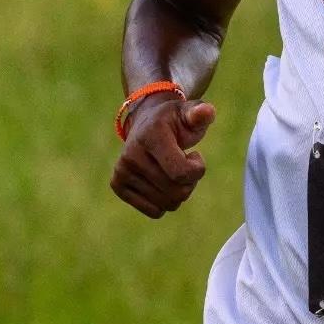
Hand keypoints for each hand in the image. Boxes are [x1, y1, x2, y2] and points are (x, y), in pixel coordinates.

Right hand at [110, 97, 214, 217]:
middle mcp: (131, 154)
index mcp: (150, 135)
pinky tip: (162, 182)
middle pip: (176, 192)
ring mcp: (121, 171)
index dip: (197, 169)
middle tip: (185, 164)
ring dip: (179, 192)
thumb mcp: (189, 113)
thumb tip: (206, 111)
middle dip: (190, 182)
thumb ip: (200, 114)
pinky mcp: (117, 185)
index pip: (181, 173)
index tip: (195, 156)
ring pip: (167, 204)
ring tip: (173, 171)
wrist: (145, 123)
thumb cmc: (174, 121)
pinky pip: (155, 212)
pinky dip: (166, 202)